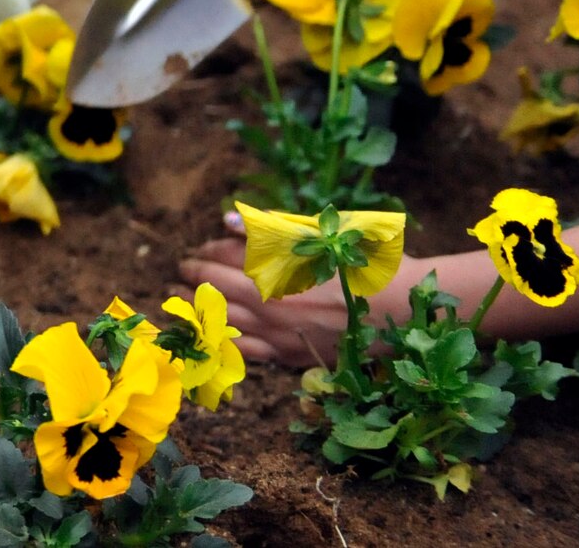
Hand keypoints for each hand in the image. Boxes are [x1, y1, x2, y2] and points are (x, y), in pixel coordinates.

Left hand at [180, 237, 431, 365]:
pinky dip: (224, 344)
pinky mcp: (291, 356)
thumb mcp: (318, 234)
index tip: (195, 251)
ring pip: (225, 324)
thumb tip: (228, 222)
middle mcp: (270, 306)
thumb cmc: (360, 262)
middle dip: (193, 280)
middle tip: (179, 273)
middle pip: (217, 291)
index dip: (206, 254)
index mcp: (273, 271)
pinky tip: (211, 337)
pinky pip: (248, 353)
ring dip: (198, 312)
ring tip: (179, 304)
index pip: (224, 260)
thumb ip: (269, 229)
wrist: (399, 307)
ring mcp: (279, 335)